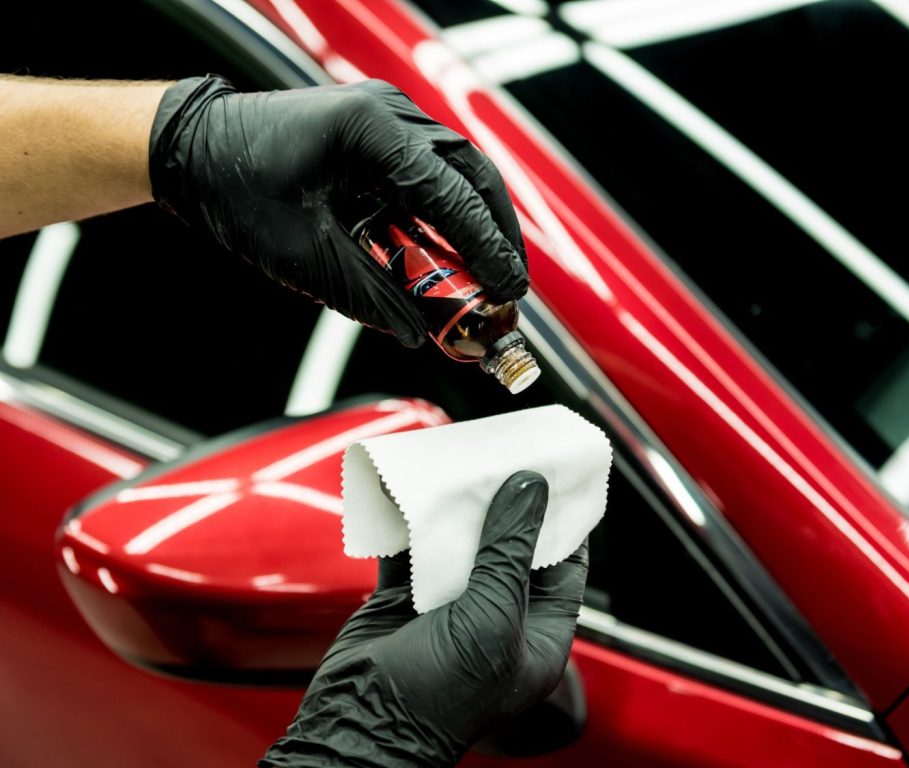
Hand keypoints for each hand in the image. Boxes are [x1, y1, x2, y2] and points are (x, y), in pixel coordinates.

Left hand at [149, 76, 527, 347]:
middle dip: (497, 234)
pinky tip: (451, 250)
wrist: (191, 151)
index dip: (487, 248)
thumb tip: (416, 331)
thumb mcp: (303, 257)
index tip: (509, 289)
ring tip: (490, 273)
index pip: (452, 194)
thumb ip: (369, 297)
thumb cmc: (233, 188)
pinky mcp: (377, 134)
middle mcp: (387, 113)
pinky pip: (430, 173)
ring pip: (458, 171)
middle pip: (472, 174)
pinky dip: (448, 213)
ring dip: (477, 223)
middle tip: (510, 285)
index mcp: (369, 130)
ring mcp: (385, 117)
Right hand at [260, 471, 588, 767]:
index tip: (563, 478)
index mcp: (537, 634)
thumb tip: (530, 489)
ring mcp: (450, 609)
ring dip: (460, 509)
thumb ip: (510, 550)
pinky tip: (414, 490)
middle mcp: (497, 619)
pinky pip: (415, 551)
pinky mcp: (406, 600)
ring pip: (462, 545)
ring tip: (465, 465)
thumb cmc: (442, 693)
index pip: (564, 568)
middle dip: (507, 504)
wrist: (361, 722)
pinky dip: (412, 522)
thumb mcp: (494, 614)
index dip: (565, 522)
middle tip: (508, 457)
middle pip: (510, 548)